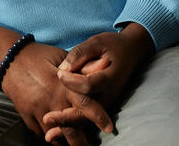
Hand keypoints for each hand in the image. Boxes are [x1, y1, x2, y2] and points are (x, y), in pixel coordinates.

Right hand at [1, 42, 111, 145]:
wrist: (8, 58)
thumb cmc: (38, 55)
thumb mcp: (60, 57)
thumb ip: (79, 68)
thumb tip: (102, 69)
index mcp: (61, 85)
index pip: (84, 103)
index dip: (98, 116)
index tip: (109, 128)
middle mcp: (50, 100)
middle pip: (70, 129)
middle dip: (82, 143)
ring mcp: (36, 109)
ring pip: (54, 135)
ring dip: (65, 141)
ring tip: (75, 145)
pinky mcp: (25, 114)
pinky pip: (39, 132)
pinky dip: (49, 136)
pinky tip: (56, 137)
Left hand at [43, 24, 153, 140]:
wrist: (130, 52)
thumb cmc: (110, 45)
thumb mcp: (96, 43)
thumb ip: (80, 54)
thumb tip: (63, 69)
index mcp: (109, 77)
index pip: (89, 84)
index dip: (73, 81)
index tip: (59, 75)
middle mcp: (108, 93)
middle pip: (87, 110)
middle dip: (67, 117)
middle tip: (48, 119)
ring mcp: (105, 101)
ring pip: (86, 118)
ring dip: (68, 126)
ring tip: (50, 134)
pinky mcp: (100, 104)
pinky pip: (86, 117)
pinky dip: (72, 124)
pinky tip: (56, 132)